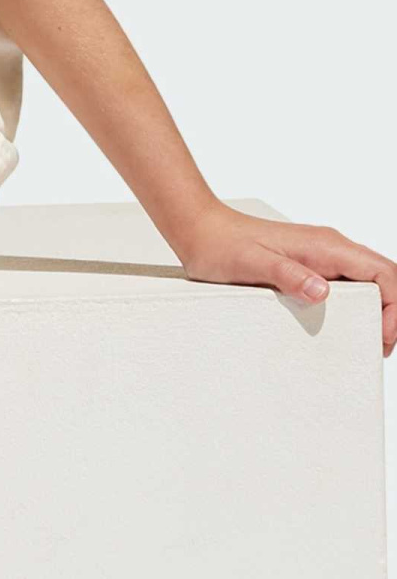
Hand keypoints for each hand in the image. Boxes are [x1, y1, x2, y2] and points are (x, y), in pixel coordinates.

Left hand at [170, 201, 396, 354]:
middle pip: (381, 279)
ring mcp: (320, 257)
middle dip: (389, 313)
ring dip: (373, 311)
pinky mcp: (308, 266)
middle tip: (377, 348)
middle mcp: (330, 249)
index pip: (383, 273)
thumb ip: (287, 275)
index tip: (382, 337)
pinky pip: (344, 286)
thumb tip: (321, 292)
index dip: (394, 306)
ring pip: (366, 283)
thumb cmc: (222, 245)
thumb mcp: (252, 264)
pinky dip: (354, 307)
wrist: (200, 230)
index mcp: (327, 246)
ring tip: (364, 342)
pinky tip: (341, 327)